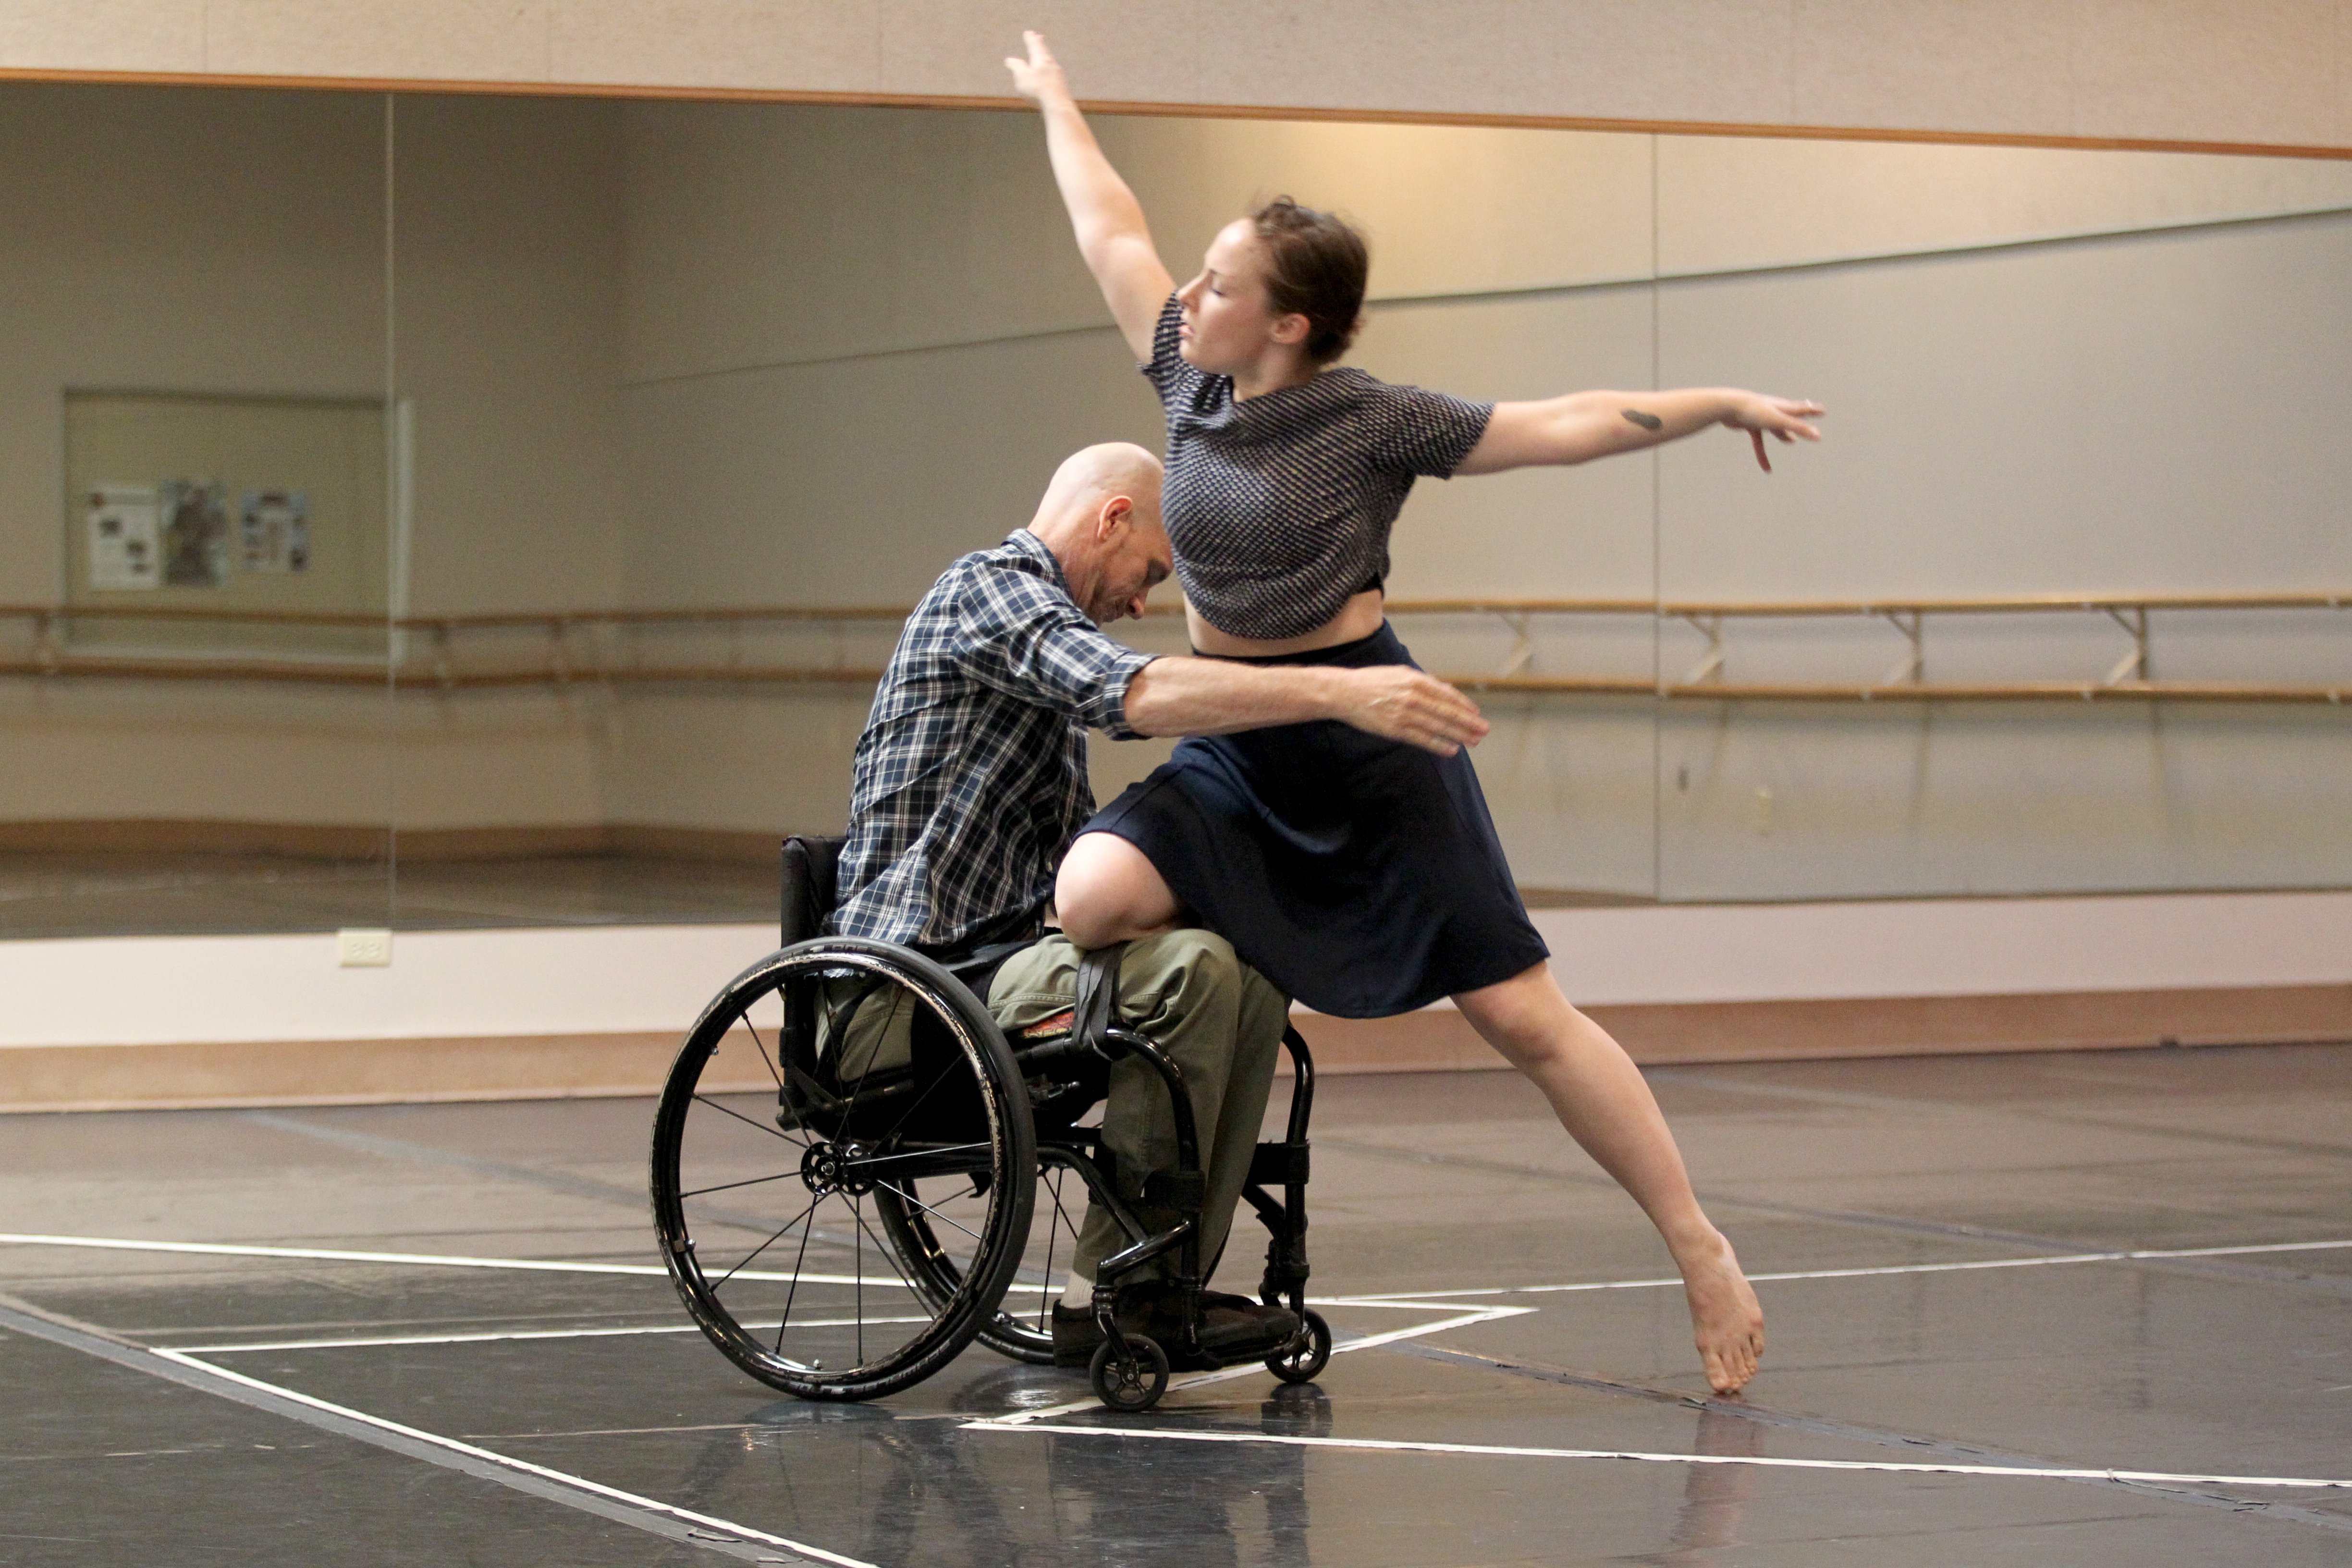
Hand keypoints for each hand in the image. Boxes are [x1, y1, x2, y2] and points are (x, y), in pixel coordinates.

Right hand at [1003, 29, 1069, 103]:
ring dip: (1046, 57)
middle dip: (1040, 44)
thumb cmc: (1038, 90)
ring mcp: (1058, 75)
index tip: (1029, 33)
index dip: (1031, 39)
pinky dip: (1049, 70)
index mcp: (1041, 59)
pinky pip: (1053, 74)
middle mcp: (1051, 64)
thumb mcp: (1022, 77)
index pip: (1035, 46)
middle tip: (1040, 37)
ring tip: (1044, 55)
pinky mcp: (1061, 86)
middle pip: (1045, 51)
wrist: (1057, 105)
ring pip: (1050, 62)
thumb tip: (1010, 60)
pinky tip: (1050, 74)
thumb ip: (1016, 67)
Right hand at [1336, 668, 1488, 754]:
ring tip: (1473, 741)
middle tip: (1483, 730)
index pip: (1447, 694)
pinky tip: (1451, 749)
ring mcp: (1404, 714)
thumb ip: (1422, 682)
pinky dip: (1438, 744)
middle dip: (1468, 722)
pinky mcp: (1395, 729)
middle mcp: (1413, 696)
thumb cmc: (1372, 682)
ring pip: (1438, 726)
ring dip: (1458, 735)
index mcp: (1415, 680)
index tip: (1476, 714)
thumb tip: (1445, 691)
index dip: (1464, 705)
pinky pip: (1422, 739)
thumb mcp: (1399, 673)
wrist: (1345, 692)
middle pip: (1447, 711)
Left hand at [1721, 393, 1823, 471]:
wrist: (1729, 406)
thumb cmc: (1755, 411)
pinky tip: (1766, 469)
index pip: (1802, 409)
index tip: (1823, 410)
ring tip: (1792, 441)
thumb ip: (1799, 428)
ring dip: (1783, 435)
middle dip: (1800, 420)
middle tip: (1810, 416)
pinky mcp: (1749, 425)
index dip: (1813, 410)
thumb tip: (1819, 436)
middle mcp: (1774, 411)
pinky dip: (1762, 455)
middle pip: (1790, 417)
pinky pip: (1758, 443)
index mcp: (1783, 407)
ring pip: (1775, 430)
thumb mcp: (1779, 421)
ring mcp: (1761, 418)